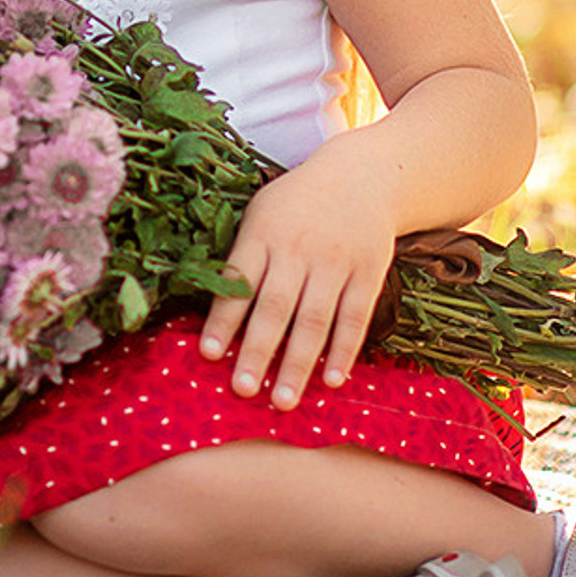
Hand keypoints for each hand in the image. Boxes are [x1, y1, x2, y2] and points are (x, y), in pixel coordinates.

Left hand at [196, 149, 397, 408]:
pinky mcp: (368, 273)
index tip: (207, 354)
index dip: (222, 319)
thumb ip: (243, 258)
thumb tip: (216, 312)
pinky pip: (354, 318)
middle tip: (243, 390)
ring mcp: (335, 262)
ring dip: (297, 363)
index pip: (238, 281)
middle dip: (257, 351)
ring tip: (283, 400)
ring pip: (314, 319)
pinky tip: (331, 380)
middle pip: (275, 307)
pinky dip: (343, 351)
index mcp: (262, 233)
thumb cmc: (296, 203)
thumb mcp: (260, 213)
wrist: (361, 176)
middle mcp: (297, 249)